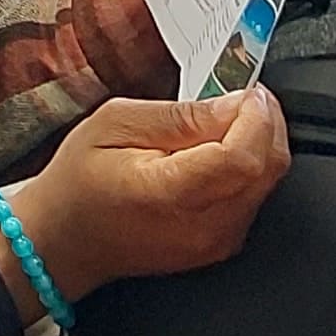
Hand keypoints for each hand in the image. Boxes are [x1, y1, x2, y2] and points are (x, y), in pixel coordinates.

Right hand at [4, 89, 291, 297]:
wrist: (66, 239)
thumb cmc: (79, 181)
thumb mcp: (114, 124)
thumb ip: (178, 116)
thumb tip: (232, 105)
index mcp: (170, 194)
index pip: (243, 157)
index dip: (256, 117)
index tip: (248, 91)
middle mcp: (203, 226)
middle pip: (267, 168)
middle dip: (266, 123)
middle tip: (244, 96)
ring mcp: (216, 241)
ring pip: (268, 183)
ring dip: (258, 144)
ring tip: (225, 121)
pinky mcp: (222, 245)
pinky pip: (254, 198)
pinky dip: (248, 167)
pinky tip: (217, 152)